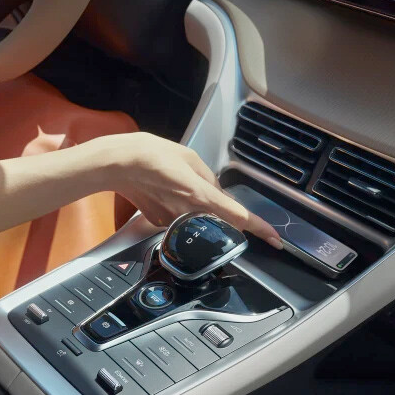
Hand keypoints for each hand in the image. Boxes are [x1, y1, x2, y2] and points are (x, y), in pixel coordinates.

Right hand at [88, 133, 282, 248]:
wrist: (118, 164)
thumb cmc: (153, 155)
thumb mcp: (191, 158)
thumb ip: (210, 179)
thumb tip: (217, 192)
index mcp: (202, 196)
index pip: (239, 218)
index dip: (261, 229)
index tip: (276, 240)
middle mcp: (189, 214)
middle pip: (219, 221)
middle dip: (220, 210)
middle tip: (200, 187)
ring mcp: (173, 222)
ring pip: (198, 220)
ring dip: (197, 207)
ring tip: (177, 184)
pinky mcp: (160, 224)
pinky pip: (180, 219)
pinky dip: (180, 208)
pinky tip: (166, 192)